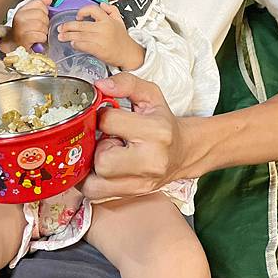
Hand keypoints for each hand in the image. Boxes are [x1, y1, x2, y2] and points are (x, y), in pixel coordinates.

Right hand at [11, 0, 52, 48]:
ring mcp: (20, 29)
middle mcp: (19, 17)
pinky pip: (40, 36)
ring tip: (40, 33)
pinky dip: (42, 38)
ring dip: (44, 31)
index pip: (39, 3)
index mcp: (22, 10)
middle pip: (41, 14)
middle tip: (41, 27)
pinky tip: (39, 39)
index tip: (41, 17)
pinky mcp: (24, 40)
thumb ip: (41, 5)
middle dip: (45, 22)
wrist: (15, 44)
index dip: (44, 11)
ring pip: (41, 25)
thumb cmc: (26, 30)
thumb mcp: (32, 15)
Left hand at [58, 3, 143, 69]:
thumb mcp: (119, 21)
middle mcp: (103, 28)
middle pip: (81, 25)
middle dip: (67, 26)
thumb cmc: (122, 39)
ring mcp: (101, 39)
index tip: (77, 17)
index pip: (92, 9)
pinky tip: (73, 44)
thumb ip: (111, 10)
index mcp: (108, 19)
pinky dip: (76, 45)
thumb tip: (102, 4)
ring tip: (61, 37)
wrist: (129, 54)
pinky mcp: (99, 49)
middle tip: (61, 28)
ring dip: (68, 36)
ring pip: (80, 36)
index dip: (82, 12)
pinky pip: (83, 45)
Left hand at [80, 73, 186, 199]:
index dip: (101, 116)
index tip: (108, 117)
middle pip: (102, 160)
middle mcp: (150, 161)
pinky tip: (103, 169)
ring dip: (93, 168)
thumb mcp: (150, 95)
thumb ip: (126, 83)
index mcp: (156, 132)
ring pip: (95, 182)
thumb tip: (100, 86)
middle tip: (109, 140)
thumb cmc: (163, 122)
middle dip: (98, 148)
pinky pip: (96, 194)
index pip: (108, 122)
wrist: (184, 151)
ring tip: (107, 155)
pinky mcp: (134, 194)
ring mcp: (142, 183)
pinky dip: (93, 182)